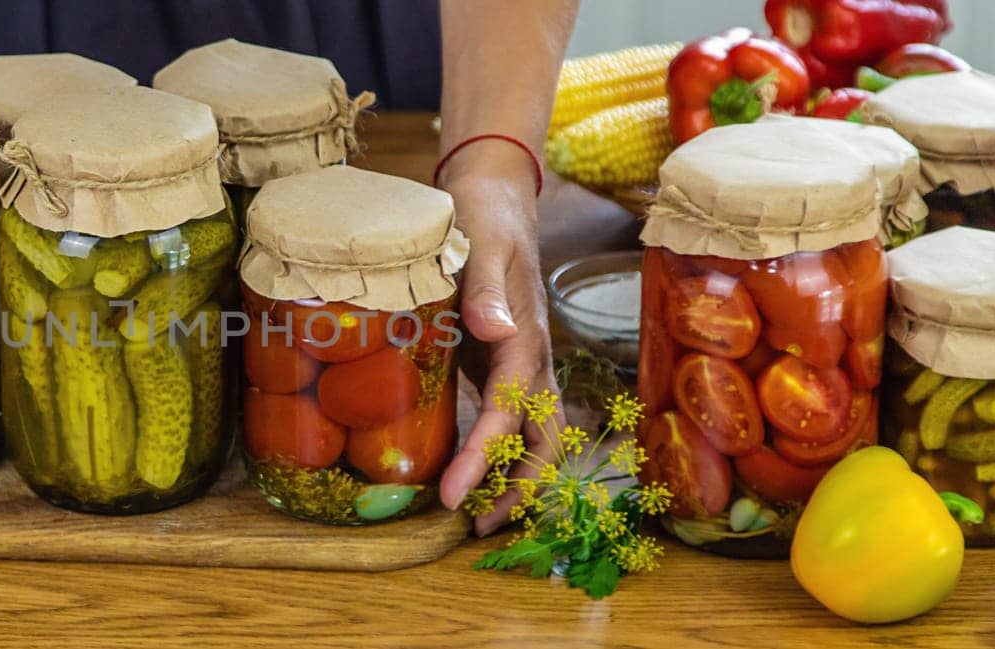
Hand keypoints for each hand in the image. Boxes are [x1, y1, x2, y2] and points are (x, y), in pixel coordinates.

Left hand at [435, 148, 562, 536]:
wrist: (494, 198)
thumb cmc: (483, 219)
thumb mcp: (480, 243)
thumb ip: (483, 287)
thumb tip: (493, 331)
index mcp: (524, 339)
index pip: (508, 410)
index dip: (485, 455)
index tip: (455, 492)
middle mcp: (530, 361)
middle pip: (539, 440)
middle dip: (514, 489)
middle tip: (474, 529)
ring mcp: (520, 367)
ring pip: (532, 438)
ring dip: (513, 482)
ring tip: (477, 521)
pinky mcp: (500, 366)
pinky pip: (509, 422)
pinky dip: (497, 456)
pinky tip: (468, 479)